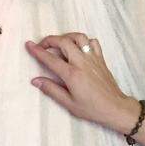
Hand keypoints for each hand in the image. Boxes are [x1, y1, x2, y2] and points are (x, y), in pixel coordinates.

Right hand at [26, 33, 141, 132]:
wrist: (115, 107)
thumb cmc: (92, 108)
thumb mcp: (69, 103)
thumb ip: (51, 90)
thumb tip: (35, 80)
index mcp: (72, 74)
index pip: (51, 59)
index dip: (37, 51)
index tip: (28, 45)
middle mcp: (82, 62)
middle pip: (64, 42)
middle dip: (50, 40)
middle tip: (42, 45)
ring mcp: (93, 58)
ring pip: (79, 37)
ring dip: (66, 37)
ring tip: (59, 44)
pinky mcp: (101, 58)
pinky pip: (92, 42)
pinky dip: (83, 41)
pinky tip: (78, 48)